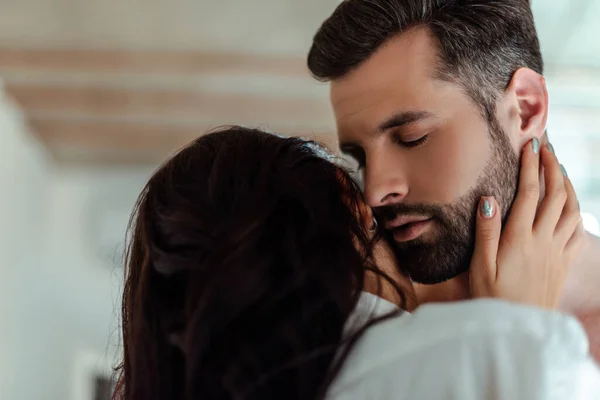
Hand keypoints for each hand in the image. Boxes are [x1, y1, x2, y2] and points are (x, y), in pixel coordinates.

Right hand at [470, 139, 583, 308]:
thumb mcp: (480, 266)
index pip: (529, 193)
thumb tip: (489, 199)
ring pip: (571, 209)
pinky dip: (576, 211)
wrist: (518, 328)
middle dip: (553, 166)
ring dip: (567, 184)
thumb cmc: (493, 297)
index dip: (530, 165)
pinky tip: (570, 205)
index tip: (530, 143)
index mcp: (520, 238)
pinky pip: (578, 231)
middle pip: (556, 195)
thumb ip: (486, 231)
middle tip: (546, 148)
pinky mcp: (564, 263)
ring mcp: (557, 251)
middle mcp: (543, 240)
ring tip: (559, 169)